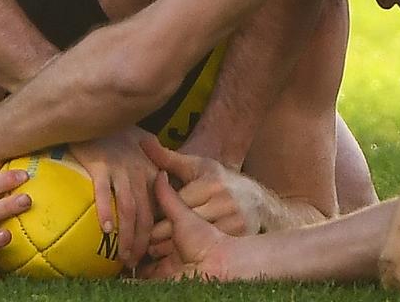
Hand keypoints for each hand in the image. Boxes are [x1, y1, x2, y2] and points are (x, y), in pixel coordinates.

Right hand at [70, 128, 159, 267]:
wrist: (95, 108)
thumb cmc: (116, 128)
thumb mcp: (141, 140)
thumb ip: (153, 157)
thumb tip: (160, 174)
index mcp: (150, 169)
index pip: (158, 204)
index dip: (156, 228)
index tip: (150, 247)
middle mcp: (138, 171)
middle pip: (146, 212)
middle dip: (142, 240)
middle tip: (135, 260)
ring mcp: (120, 168)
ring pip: (130, 207)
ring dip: (128, 234)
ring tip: (123, 255)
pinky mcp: (101, 165)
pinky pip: (104, 192)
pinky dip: (107, 211)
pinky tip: (107, 229)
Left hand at [142, 137, 260, 258]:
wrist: (256, 198)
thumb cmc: (218, 180)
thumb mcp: (194, 165)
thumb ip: (166, 157)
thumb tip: (143, 141)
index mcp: (210, 183)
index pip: (175, 205)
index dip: (157, 217)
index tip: (144, 224)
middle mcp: (225, 201)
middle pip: (184, 227)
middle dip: (162, 237)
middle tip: (146, 243)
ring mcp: (235, 220)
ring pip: (194, 243)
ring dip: (175, 250)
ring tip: (159, 252)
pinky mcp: (240, 236)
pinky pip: (208, 251)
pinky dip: (193, 256)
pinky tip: (182, 257)